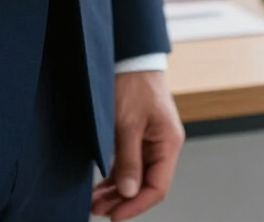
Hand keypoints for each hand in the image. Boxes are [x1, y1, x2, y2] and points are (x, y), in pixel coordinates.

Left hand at [91, 71, 184, 220]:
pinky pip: (130, 163)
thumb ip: (129, 160)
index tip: (114, 216)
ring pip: (136, 176)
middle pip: (146, 184)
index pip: (158, 187)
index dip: (136, 205)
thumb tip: (128, 192)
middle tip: (97, 210)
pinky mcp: (138, 135)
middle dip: (123, 200)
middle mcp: (163, 145)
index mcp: (168, 143)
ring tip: (95, 202)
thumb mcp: (127, 124)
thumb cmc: (134, 84)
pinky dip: (116, 176)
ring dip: (117, 191)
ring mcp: (151, 140)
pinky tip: (101, 186)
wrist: (130, 57)